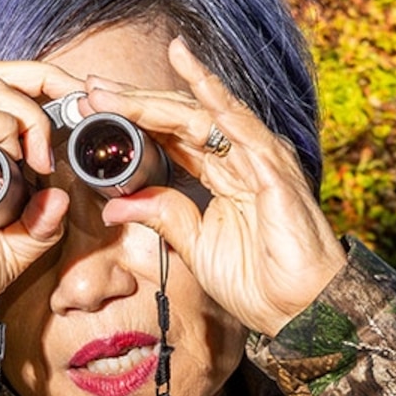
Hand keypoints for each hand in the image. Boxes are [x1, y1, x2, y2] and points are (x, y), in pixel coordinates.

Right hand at [0, 58, 86, 339]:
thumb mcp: (19, 246)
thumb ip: (43, 220)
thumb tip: (65, 194)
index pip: (3, 88)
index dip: (46, 85)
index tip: (84, 109)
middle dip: (45, 81)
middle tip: (79, 112)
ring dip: (27, 114)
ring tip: (45, 160)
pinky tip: (21, 162)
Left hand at [87, 37, 343, 336]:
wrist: (301, 310)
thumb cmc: (259, 281)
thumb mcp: (196, 245)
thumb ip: (162, 216)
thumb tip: (113, 206)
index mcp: (222, 172)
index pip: (172, 134)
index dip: (134, 118)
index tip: (95, 106)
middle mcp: (241, 157)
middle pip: (183, 117)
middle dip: (137, 100)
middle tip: (94, 85)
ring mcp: (261, 160)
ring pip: (208, 115)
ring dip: (162, 99)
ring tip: (121, 86)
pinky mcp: (277, 173)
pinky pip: (248, 133)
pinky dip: (222, 107)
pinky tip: (197, 85)